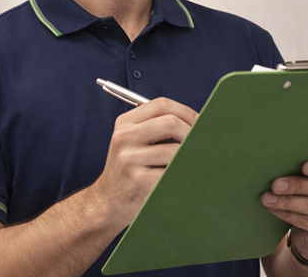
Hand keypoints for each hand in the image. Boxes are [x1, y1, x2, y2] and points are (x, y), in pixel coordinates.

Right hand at [89, 98, 197, 229]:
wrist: (109, 202)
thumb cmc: (130, 170)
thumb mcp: (133, 141)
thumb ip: (158, 128)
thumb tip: (198, 123)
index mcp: (125, 123)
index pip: (162, 105)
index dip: (186, 112)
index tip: (197, 123)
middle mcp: (124, 138)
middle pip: (171, 123)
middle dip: (191, 133)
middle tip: (199, 144)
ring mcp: (131, 159)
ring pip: (176, 150)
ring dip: (189, 157)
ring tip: (187, 164)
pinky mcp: (140, 181)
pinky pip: (173, 172)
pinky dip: (183, 174)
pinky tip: (178, 178)